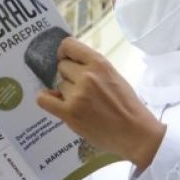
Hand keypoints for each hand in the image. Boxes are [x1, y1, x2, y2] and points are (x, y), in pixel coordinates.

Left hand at [37, 38, 165, 169]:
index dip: (64, 53)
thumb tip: (72, 63)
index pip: (69, 45)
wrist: (135, 133)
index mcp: (100, 63)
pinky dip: (46, 99)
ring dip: (66, 93)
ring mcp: (77, 94)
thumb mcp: (114, 76)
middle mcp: (87, 76)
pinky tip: (54, 101)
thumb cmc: (128, 106)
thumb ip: (94, 68)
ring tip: (82, 104)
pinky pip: (44, 100)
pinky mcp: (70, 113)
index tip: (66, 59)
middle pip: (62, 67)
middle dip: (69, 77)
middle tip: (81, 89)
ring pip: (58, 85)